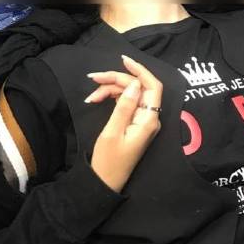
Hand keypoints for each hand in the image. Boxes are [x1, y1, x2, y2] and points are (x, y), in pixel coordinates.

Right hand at [86, 55, 162, 191]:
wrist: (105, 183)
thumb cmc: (108, 161)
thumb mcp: (112, 132)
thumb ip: (124, 106)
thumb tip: (134, 84)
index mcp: (149, 120)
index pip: (151, 86)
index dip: (139, 70)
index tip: (123, 60)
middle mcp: (149, 118)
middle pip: (137, 88)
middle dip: (116, 80)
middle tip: (93, 79)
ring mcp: (142, 121)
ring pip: (129, 94)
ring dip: (110, 90)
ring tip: (91, 96)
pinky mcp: (133, 124)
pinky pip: (126, 103)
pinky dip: (112, 98)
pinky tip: (96, 99)